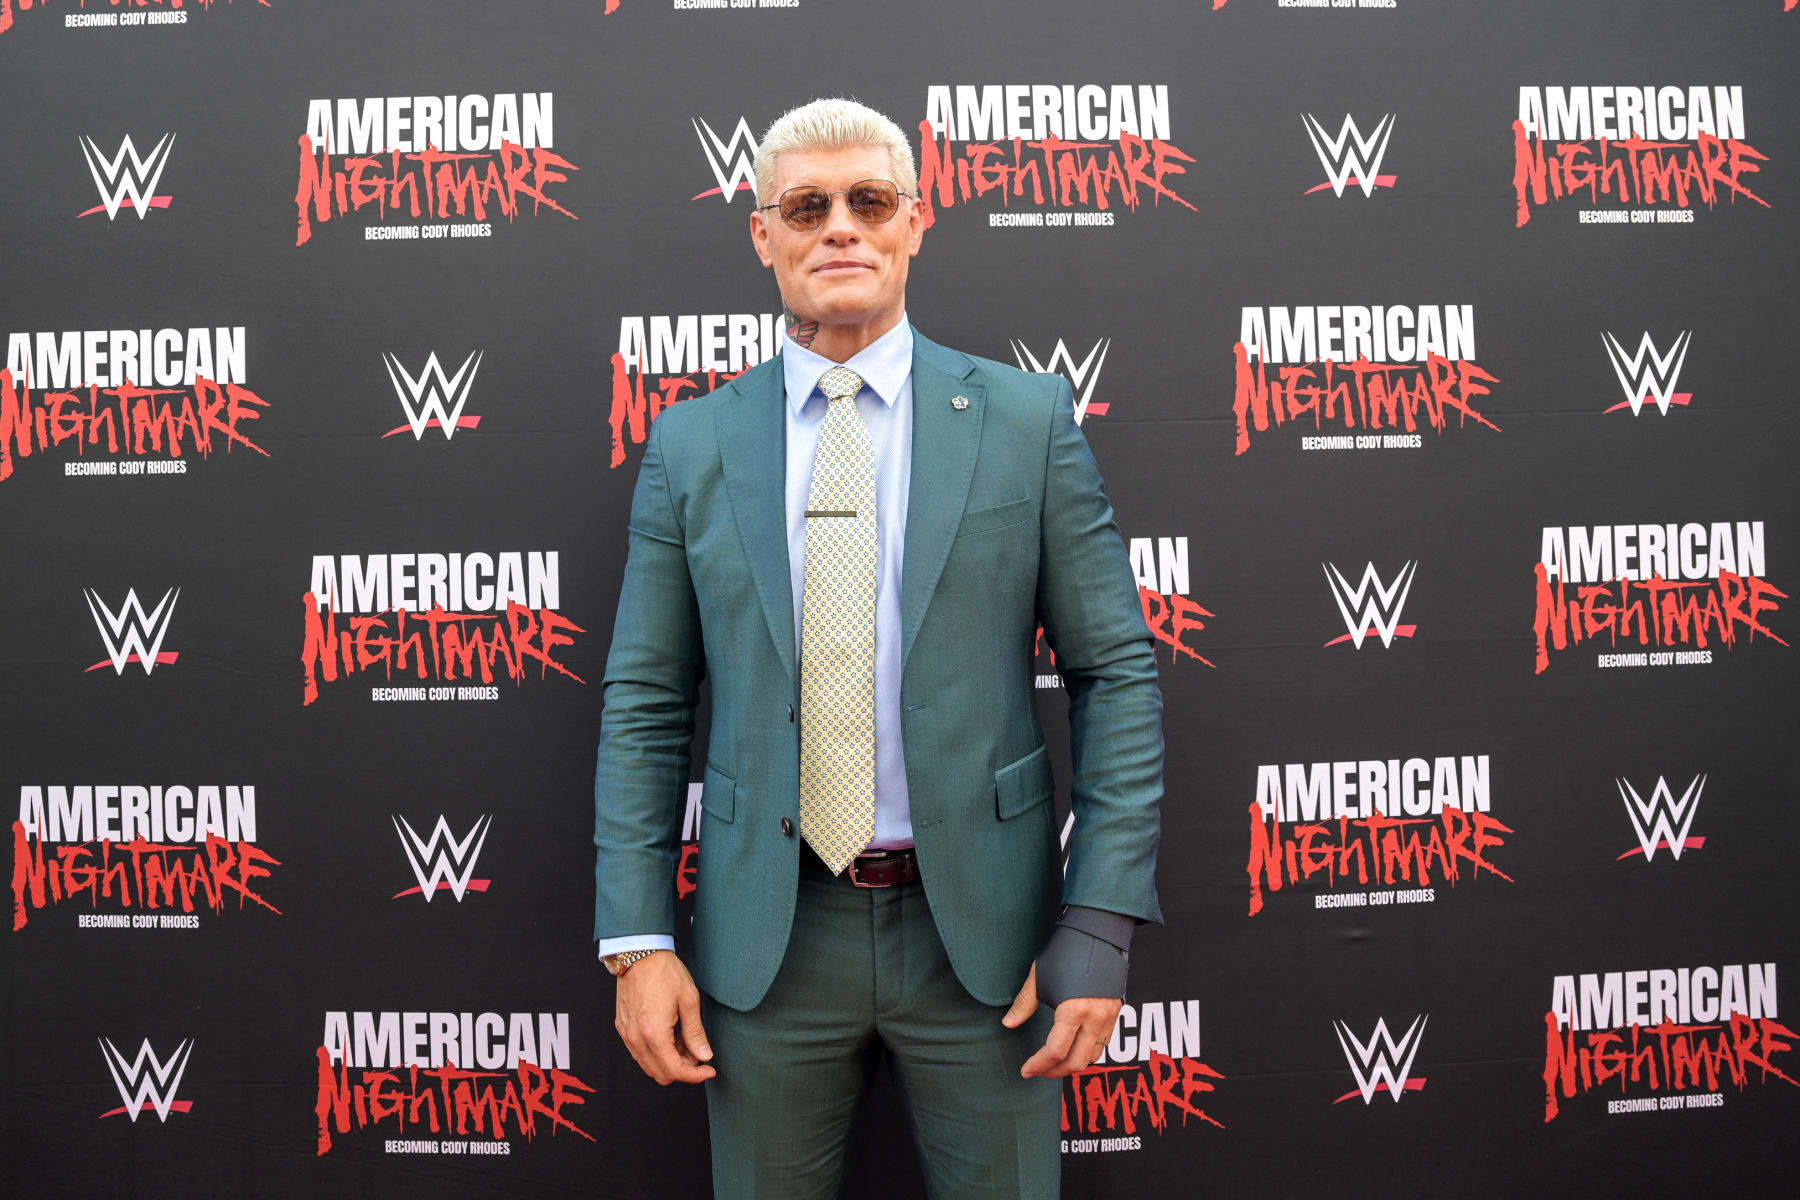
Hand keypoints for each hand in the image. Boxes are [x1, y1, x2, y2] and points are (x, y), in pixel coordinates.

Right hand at [612, 950, 715, 1084]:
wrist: (640, 955)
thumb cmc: (664, 973)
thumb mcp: (688, 1001)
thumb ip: (695, 1033)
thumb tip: (704, 1055)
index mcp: (654, 1034)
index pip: (675, 1071)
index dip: (696, 1075)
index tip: (709, 1069)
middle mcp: (636, 1039)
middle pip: (661, 1075)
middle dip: (683, 1069)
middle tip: (698, 1052)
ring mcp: (627, 1035)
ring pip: (649, 1066)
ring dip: (669, 1062)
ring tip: (684, 1040)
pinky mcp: (623, 1028)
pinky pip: (639, 1053)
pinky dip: (656, 1052)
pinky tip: (669, 1034)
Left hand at [1001, 961, 1123, 1078]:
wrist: (1098, 932)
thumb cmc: (1065, 952)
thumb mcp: (1039, 977)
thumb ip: (1023, 1004)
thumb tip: (1008, 1023)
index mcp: (1073, 1010)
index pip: (1055, 1052)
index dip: (1038, 1065)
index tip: (1026, 1069)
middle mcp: (1094, 1018)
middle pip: (1076, 1062)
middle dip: (1054, 1071)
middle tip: (1038, 1070)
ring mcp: (1108, 1017)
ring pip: (1093, 1057)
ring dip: (1072, 1064)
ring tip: (1054, 1062)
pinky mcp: (1116, 1012)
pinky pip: (1103, 1044)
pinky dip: (1087, 1053)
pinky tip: (1073, 1047)